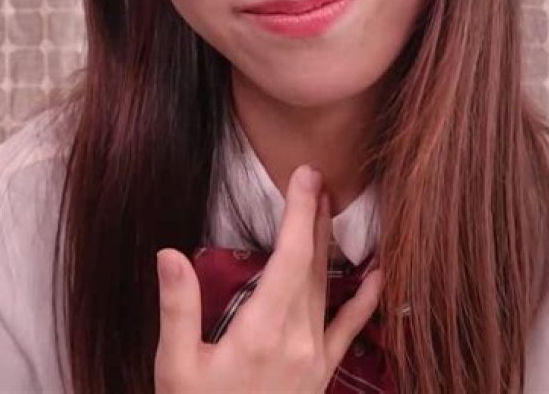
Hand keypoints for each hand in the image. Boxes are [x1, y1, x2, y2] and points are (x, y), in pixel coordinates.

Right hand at [154, 164, 382, 392]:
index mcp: (262, 331)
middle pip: (312, 264)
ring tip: (330, 206)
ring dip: (327, 243)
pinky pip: (348, 328)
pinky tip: (380, 275)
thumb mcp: (176, 368)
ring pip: (326, 286)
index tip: (305, 176)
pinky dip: (365, 299)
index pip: (289, 257)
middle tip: (317, 177)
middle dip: (314, 217)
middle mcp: (297, 338)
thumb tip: (169, 253)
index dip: (299, 213)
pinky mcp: (320, 372)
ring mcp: (314, 356)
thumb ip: (177, 309)